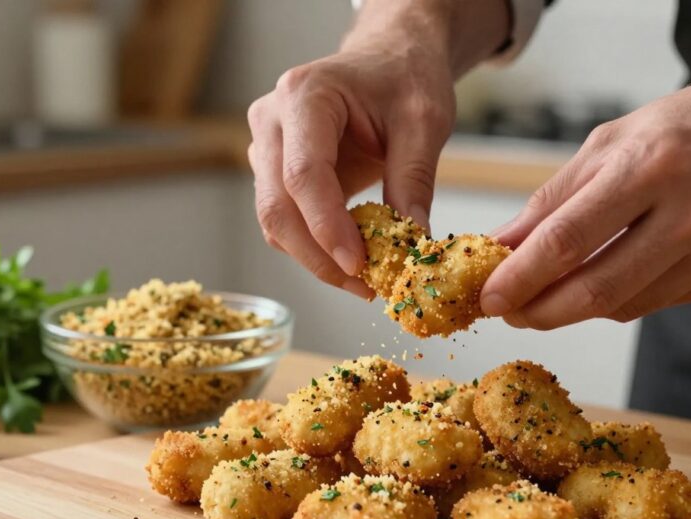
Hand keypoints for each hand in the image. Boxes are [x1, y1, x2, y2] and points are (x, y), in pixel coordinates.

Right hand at [248, 0, 511, 297]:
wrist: (389, 58)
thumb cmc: (405, 77)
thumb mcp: (424, 121)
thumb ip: (415, 178)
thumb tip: (411, 244)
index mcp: (305, 96)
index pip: (304, 173)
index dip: (327, 226)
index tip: (359, 266)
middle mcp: (271, 120)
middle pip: (277, 206)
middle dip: (319, 256)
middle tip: (366, 287)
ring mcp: (265, 146)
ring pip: (275, 221)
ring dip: (317, 258)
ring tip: (367, 279)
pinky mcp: (273, 170)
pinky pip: (285, 221)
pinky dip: (315, 248)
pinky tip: (353, 259)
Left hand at [481, 72, 690, 328]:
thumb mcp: (612, 140)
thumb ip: (554, 198)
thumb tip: (501, 246)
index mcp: (652, 166)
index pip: (569, 239)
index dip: (521, 277)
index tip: (488, 298)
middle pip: (596, 289)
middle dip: (540, 311)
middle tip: (509, 312)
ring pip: (624, 305)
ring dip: (575, 308)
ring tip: (547, 294)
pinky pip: (657, 302)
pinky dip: (619, 298)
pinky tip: (605, 280)